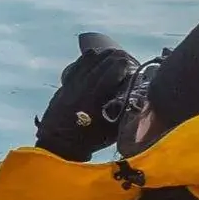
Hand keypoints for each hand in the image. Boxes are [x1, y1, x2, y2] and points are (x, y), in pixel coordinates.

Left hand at [36, 36, 139, 159]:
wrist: (58, 145)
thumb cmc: (89, 140)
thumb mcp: (112, 129)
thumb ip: (125, 112)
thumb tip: (140, 98)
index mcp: (94, 97)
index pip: (111, 71)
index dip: (122, 65)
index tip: (130, 64)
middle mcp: (81, 87)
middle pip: (99, 63)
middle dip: (114, 58)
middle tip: (124, 57)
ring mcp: (70, 85)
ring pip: (86, 62)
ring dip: (100, 56)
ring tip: (110, 54)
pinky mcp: (63, 86)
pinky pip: (75, 67)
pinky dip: (85, 60)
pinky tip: (92, 56)